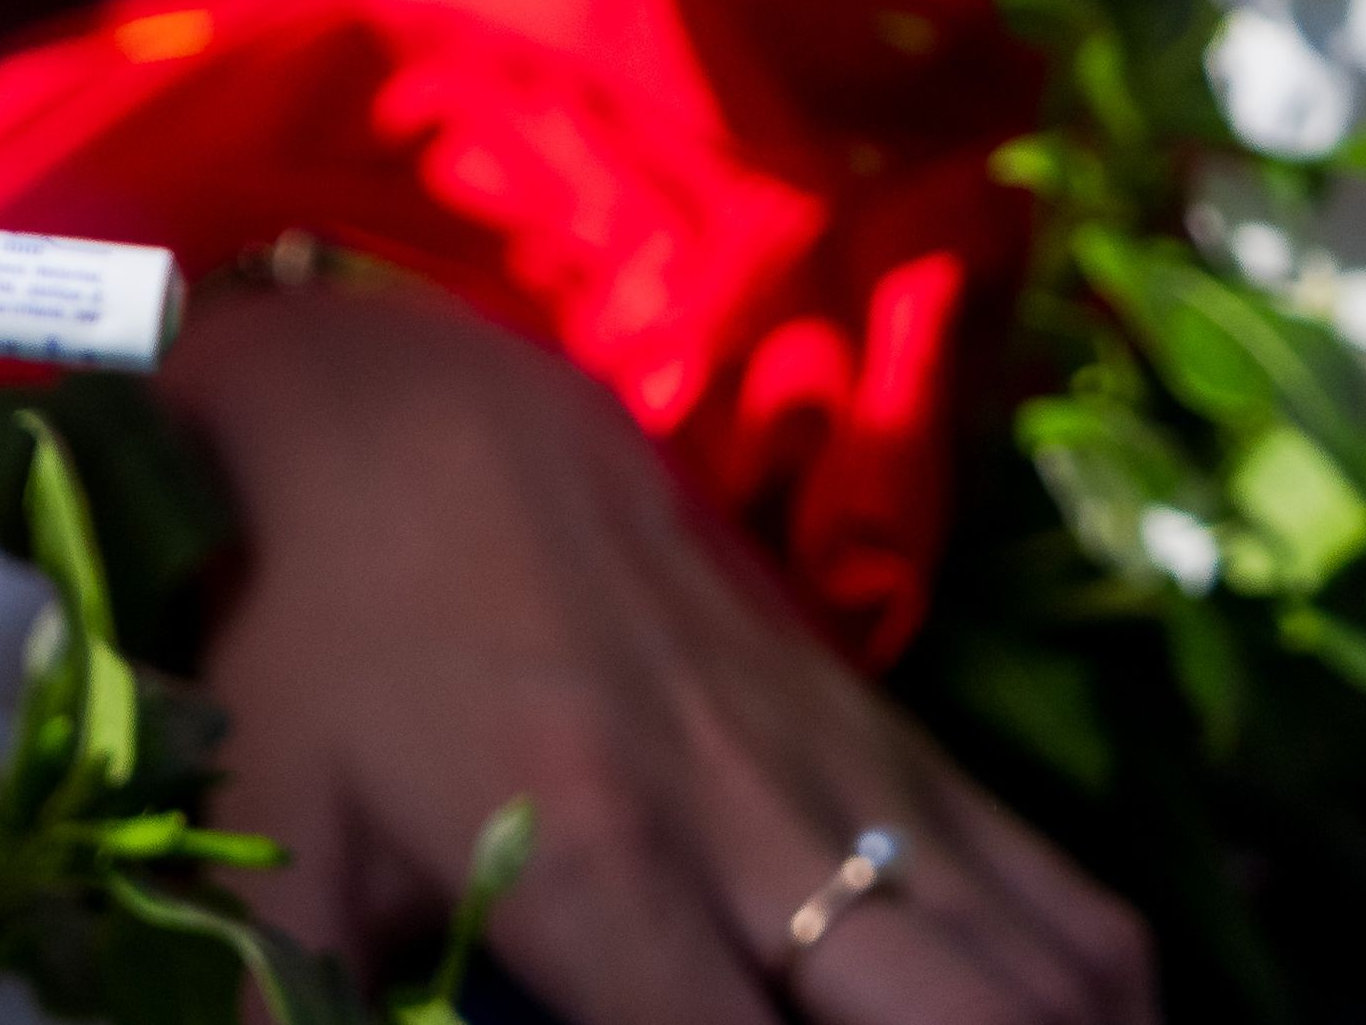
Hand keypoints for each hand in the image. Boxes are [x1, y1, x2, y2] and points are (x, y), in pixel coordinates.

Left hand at [161, 282, 1148, 1024]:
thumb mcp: (268, 845)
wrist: (397, 402)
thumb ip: (288, 1008)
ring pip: (1046, 959)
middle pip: (964, 1023)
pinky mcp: (880, 721)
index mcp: (594, 862)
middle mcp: (755, 818)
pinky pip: (1054, 879)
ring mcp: (844, 761)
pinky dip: (1097, 987)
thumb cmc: (306, 639)